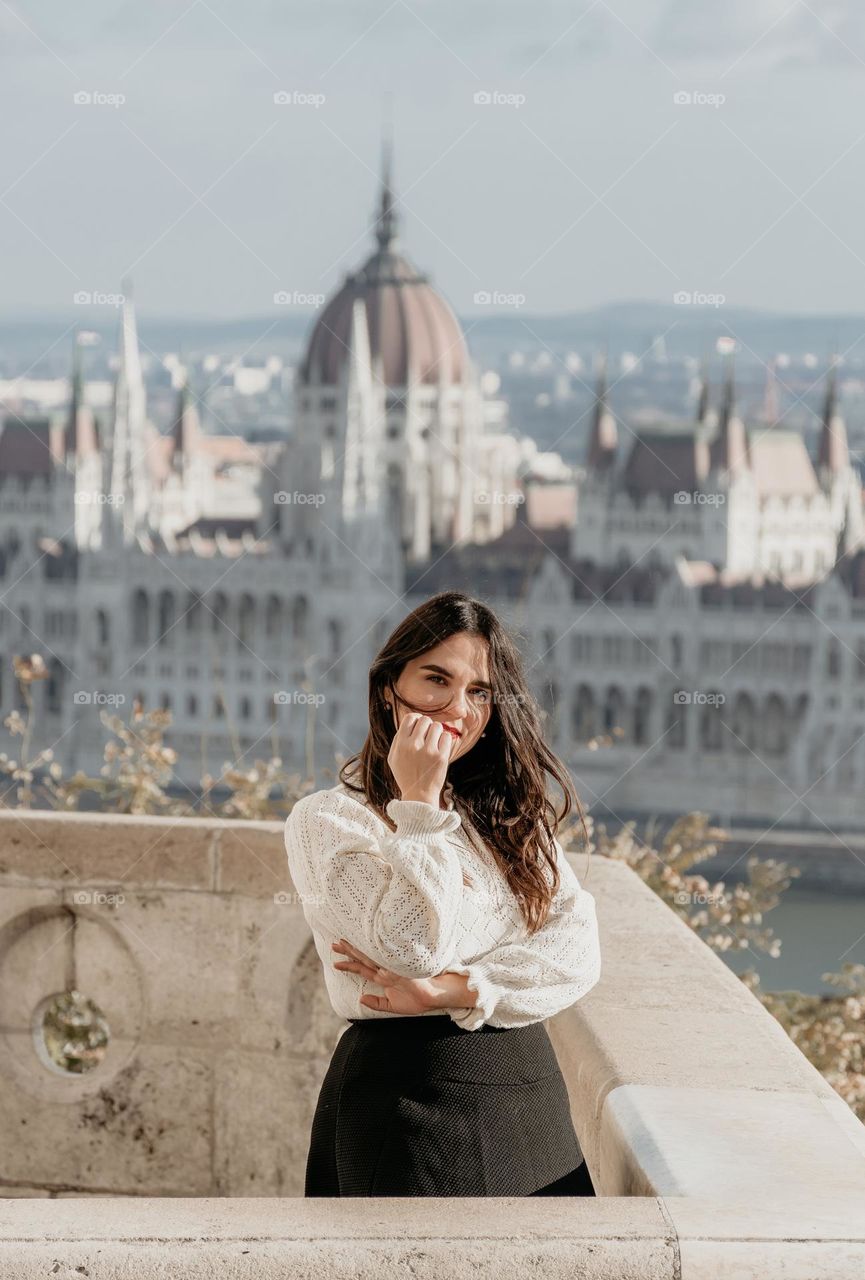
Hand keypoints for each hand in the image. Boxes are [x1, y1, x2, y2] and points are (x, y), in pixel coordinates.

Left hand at [331, 938, 476, 1013]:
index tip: (335, 962)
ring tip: (340, 945)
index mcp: (384, 977)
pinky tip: (361, 950)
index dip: (349, 965)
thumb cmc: (417, 1000)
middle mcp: (385, 970)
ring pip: (369, 958)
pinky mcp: (398, 969)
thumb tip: (361, 999)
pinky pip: (382, 961)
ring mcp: (391, 968)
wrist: (434, 997)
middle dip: (347, 952)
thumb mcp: (392, 1006)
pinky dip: (372, 956)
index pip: (363, 968)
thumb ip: (377, 1003)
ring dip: (354, 952)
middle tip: (333, 945)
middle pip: (362, 959)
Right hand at [387, 711, 453, 806]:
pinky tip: (441, 748)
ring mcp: (428, 751)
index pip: (410, 718)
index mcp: (401, 744)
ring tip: (434, 742)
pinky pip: (447, 737)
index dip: (416, 719)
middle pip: (425, 720)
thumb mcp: (393, 758)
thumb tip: (410, 722)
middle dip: (427, 726)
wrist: (419, 795)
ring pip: (437, 726)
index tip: (419, 727)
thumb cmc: (405, 775)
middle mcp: (414, 745)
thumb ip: (398, 739)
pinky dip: (445, 740)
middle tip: (428, 736)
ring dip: (437, 732)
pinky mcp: (441, 757)